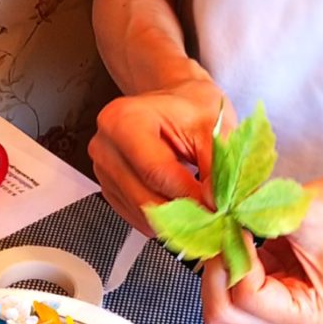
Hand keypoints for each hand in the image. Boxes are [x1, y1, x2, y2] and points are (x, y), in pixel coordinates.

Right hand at [89, 78, 235, 233]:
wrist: (174, 102)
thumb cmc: (191, 107)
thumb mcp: (213, 127)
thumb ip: (216, 166)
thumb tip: (217, 203)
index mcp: (125, 120)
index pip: (157, 172)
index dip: (190, 196)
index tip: (218, 208)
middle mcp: (106, 146)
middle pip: (146, 199)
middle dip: (184, 214)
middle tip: (215, 217)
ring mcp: (103, 171)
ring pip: (142, 215)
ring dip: (175, 221)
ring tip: (202, 210)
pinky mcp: (109, 190)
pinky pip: (137, 218)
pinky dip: (164, 221)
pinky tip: (182, 207)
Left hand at [200, 172, 322, 323]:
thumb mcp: (306, 212)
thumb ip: (256, 215)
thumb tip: (212, 207)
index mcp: (312, 315)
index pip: (247, 298)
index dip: (235, 258)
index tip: (239, 224)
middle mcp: (293, 321)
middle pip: (225, 312)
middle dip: (218, 269)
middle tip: (226, 230)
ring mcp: (278, 309)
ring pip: (222, 304)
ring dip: (219, 266)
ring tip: (233, 231)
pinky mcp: (269, 292)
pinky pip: (230, 287)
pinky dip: (226, 261)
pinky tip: (238, 234)